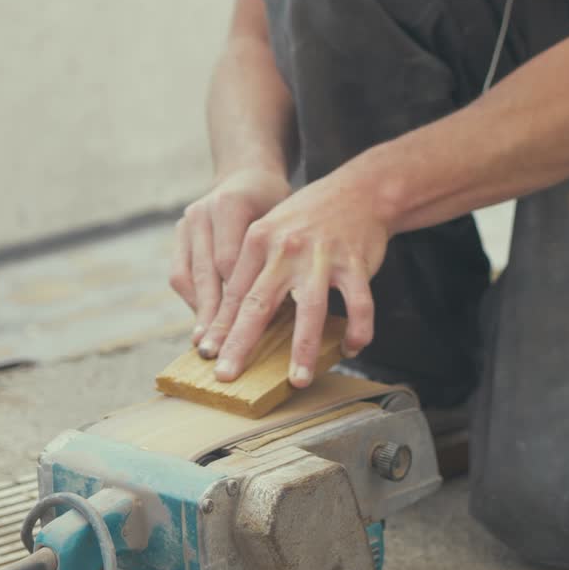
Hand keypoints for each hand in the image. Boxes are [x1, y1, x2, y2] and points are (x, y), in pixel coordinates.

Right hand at [170, 168, 292, 345]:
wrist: (250, 175)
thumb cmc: (280, 205)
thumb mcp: (287, 223)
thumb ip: (281, 257)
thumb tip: (295, 309)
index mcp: (232, 203)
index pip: (230, 263)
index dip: (237, 301)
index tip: (247, 334)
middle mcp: (204, 211)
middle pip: (207, 274)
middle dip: (214, 317)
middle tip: (219, 351)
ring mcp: (187, 221)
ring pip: (187, 277)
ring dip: (199, 313)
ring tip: (206, 344)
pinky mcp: (179, 231)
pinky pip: (179, 274)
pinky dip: (192, 300)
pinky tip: (203, 323)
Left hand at [195, 174, 390, 387]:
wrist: (361, 190)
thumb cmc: (309, 218)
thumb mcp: (272, 230)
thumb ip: (252, 268)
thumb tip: (231, 315)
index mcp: (259, 239)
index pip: (235, 292)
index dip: (220, 326)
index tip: (207, 353)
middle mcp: (287, 248)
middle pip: (259, 304)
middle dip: (241, 343)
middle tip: (227, 374)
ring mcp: (322, 256)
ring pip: (311, 311)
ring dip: (304, 350)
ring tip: (298, 379)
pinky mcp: (355, 262)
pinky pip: (359, 305)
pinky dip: (358, 330)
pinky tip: (352, 348)